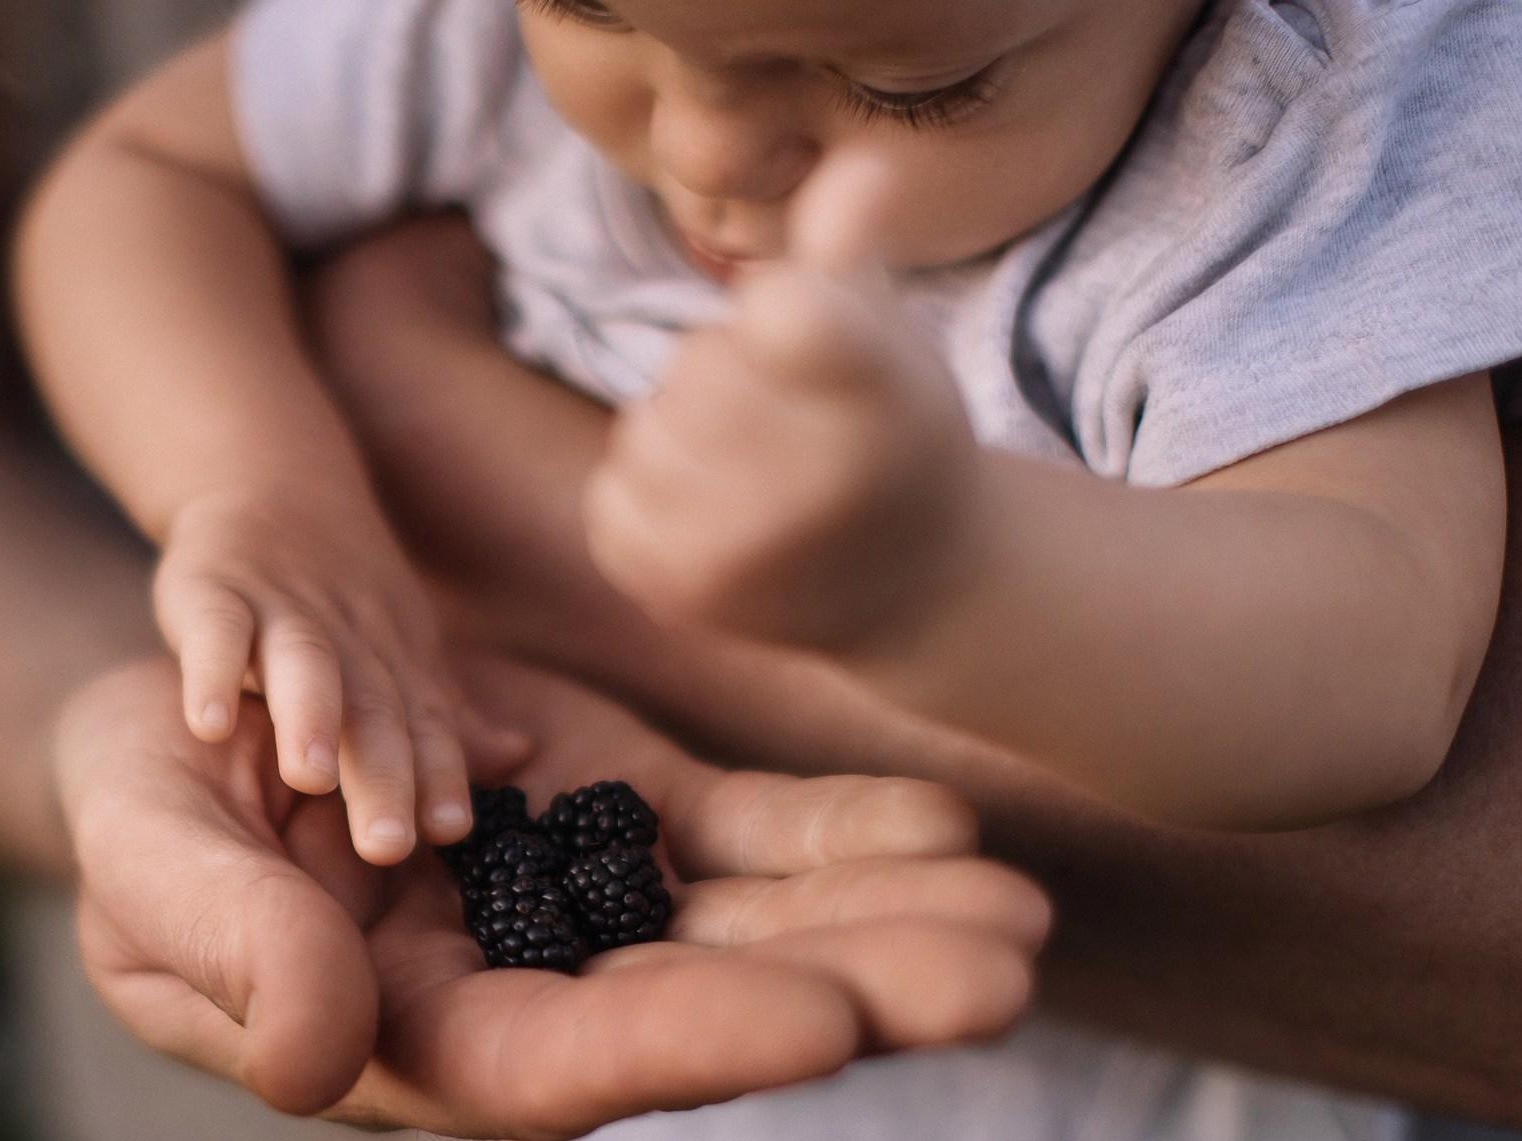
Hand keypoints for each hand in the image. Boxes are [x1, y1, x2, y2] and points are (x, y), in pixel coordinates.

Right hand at [55, 652, 1049, 1140]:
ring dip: (885, 921)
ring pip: (749, 928)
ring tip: (1023, 916)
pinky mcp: (617, 809)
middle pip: (699, 1013)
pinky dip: (841, 832)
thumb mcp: (141, 849)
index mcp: (400, 1036)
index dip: (688, 1046)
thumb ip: (222, 944)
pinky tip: (949, 829)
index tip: (827, 1026)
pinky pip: (742, 834)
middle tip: (1002, 974)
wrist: (198, 700)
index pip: (556, 1066)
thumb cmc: (140, 790)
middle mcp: (518, 993)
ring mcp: (581, 902)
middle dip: (853, 995)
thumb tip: (318, 1055)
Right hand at [157, 488, 493, 865]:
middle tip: (387, 844)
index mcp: (395, 663)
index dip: (441, 774)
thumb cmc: (344, 590)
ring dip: (309, 717)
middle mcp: (348, 640)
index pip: (425, 725)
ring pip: (303, 666)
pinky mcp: (213, 590)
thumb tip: (519, 761)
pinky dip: (211, 672)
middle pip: (371, 710)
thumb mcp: (402, 648)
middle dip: (382, 775)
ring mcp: (280, 613)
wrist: (272, 475)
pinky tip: (206, 725)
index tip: (454, 831)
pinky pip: (215, 631)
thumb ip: (448, 716)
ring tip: (311, 778)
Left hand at [585, 155, 980, 655]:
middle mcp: (817, 482)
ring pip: (646, 428)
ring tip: (756, 471)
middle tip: (792, 423)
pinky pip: (612, 496)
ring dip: (682, 436)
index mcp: (881, 399)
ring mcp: (746, 548)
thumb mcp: (888, 335)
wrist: (909, 586)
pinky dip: (648, 498)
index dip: (778, 309)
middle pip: (698, 362)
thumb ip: (850, 246)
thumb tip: (857, 165)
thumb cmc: (892, 430)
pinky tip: (715, 515)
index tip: (810, 341)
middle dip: (729, 375)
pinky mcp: (685, 594)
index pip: (777, 309)